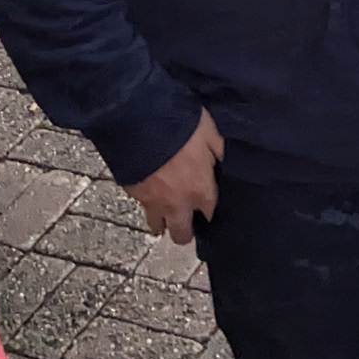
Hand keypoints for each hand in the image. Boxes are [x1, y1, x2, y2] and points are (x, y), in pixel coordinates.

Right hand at [124, 111, 221, 244]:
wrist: (139, 123)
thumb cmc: (179, 126)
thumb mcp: (209, 131)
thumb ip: (218, 151)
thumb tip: (225, 160)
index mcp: (200, 189)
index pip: (210, 214)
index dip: (209, 210)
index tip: (207, 204)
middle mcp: (177, 203)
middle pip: (182, 235)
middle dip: (184, 230)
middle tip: (186, 217)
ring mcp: (153, 203)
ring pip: (157, 227)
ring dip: (162, 220)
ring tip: (165, 206)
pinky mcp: (133, 195)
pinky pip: (141, 206)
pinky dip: (146, 201)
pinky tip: (149, 186)